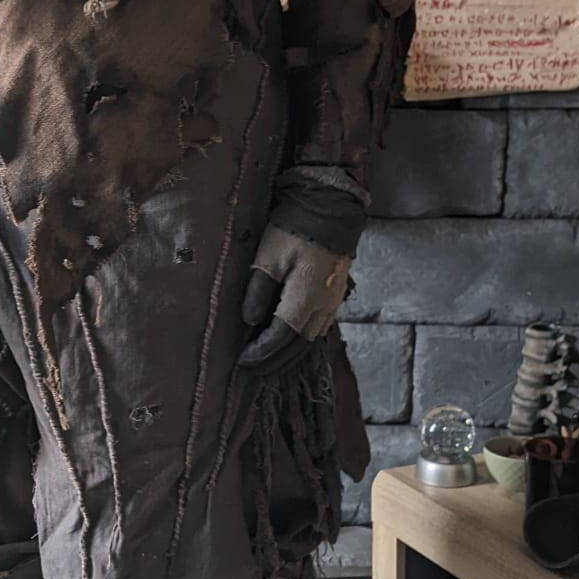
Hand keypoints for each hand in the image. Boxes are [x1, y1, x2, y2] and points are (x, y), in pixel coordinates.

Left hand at [238, 226, 349, 374]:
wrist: (331, 207)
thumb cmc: (295, 229)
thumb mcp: (269, 256)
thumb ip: (258, 290)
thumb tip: (250, 322)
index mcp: (305, 298)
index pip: (281, 337)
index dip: (262, 353)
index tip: (242, 362)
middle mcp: (323, 306)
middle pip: (298, 345)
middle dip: (275, 362)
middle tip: (253, 372)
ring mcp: (332, 301)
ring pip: (311, 339)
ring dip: (290, 355)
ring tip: (270, 364)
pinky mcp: (335, 294)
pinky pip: (319, 327)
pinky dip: (302, 340)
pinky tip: (291, 342)